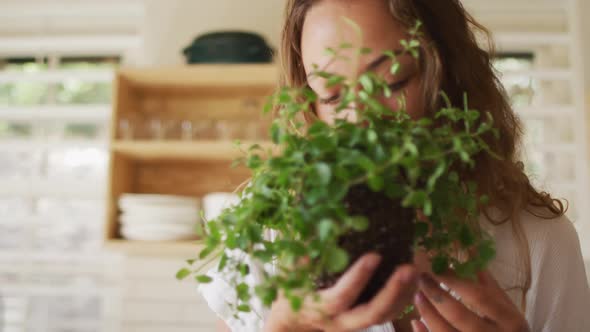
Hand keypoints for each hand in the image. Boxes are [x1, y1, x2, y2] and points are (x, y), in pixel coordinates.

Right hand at [263, 253, 418, 331]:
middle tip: (408, 268)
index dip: (358, 277)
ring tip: (414, 270)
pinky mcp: (363, 322)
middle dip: (392, 292)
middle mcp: (340, 321)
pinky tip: (412, 280)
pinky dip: (403, 298)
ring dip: (403, 295)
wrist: (294, 325)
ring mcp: (354, 324)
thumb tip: (318, 232)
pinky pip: (389, 315)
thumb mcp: (288, 278)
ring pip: (385, 316)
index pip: (341, 296)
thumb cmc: (289, 296)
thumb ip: (300, 259)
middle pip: (372, 313)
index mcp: (320, 308)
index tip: (375, 255)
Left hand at [411, 270, 529, 331]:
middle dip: (436, 295)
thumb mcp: (507, 309)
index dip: (456, 282)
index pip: (479, 297)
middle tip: (422, 279)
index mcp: (510, 320)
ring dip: (427, 313)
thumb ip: (489, 285)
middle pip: (459, 315)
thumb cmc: (509, 329)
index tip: (437, 268)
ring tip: (417, 297)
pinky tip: (416, 321)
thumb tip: (471, 252)